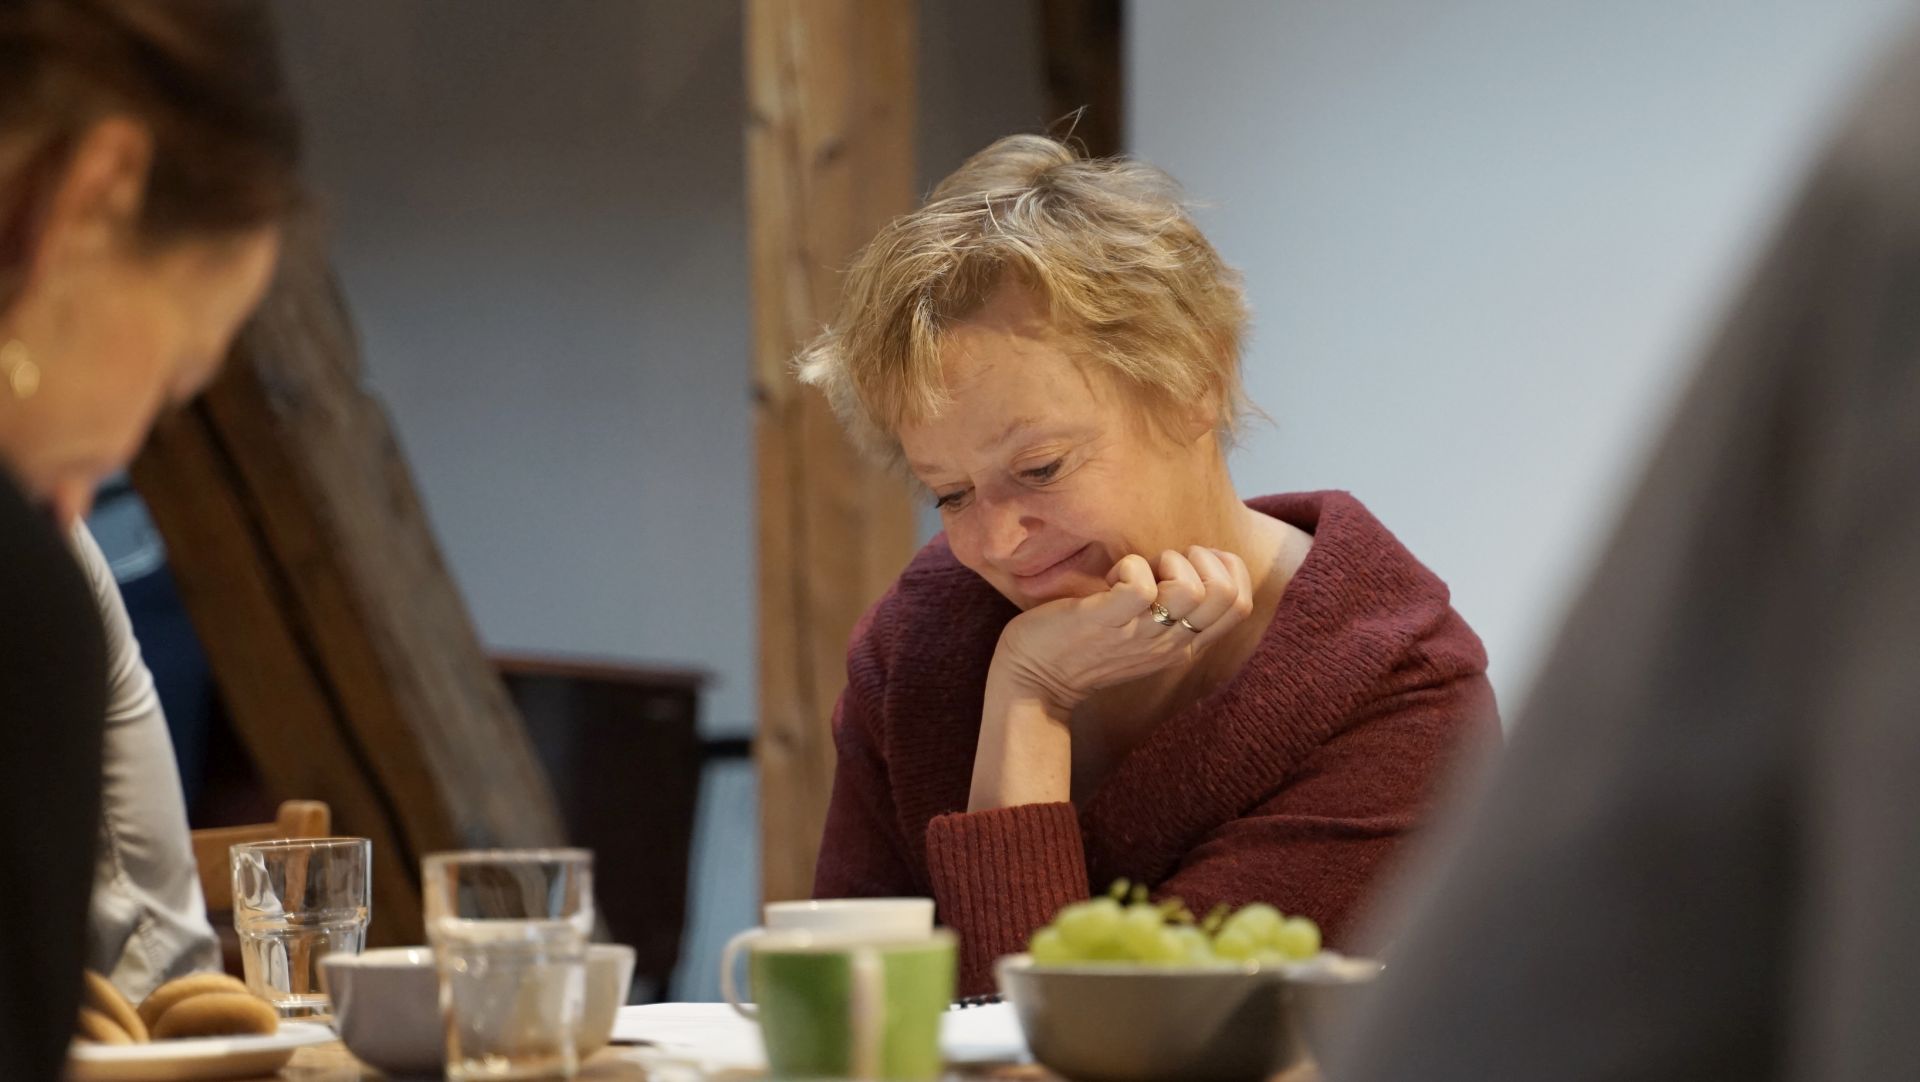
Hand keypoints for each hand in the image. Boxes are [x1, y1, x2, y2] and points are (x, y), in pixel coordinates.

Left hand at [994, 546, 1255, 710]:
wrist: (1034, 684)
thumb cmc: (1084, 648)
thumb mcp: (1141, 636)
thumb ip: (1169, 610)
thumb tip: (1188, 562)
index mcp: (1183, 644)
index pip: (1241, 604)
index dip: (1227, 569)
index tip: (1190, 564)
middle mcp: (1169, 642)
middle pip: (1228, 596)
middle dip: (1202, 560)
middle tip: (1163, 565)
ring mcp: (1139, 634)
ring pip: (1192, 589)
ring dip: (1167, 562)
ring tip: (1136, 571)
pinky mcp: (1105, 622)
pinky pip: (1141, 587)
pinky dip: (1129, 568)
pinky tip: (1109, 580)